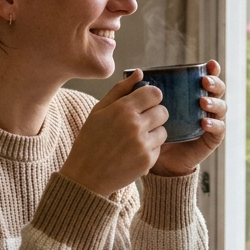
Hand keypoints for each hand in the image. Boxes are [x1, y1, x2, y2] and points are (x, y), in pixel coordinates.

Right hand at [60, 69, 167, 196]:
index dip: (152, 97)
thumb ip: (120, 89)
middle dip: (155, 115)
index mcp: (122, 109)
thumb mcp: (98, 111)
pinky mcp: (147, 161)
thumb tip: (139, 73)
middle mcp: (135, 125)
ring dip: (154, 133)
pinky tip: (134, 152)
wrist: (86, 176)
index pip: (155, 93)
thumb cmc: (90, 140)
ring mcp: (142, 144)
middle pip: (163, 111)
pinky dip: (150, 149)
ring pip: (164, 131)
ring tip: (136, 139)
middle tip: (141, 123)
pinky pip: (159, 148)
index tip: (146, 103)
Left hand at [151, 59, 226, 176]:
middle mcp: (204, 106)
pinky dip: (214, 124)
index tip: (208, 64)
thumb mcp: (147, 109)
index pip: (207, 78)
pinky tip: (204, 123)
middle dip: (214, 83)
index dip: (212, 70)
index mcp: (193, 95)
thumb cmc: (153, 130)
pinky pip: (219, 129)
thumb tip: (138, 71)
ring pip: (221, 107)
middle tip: (204, 81)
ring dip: (214, 102)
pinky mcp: (211, 138)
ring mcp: (210, 121)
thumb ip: (142, 92)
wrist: (159, 161)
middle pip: (218, 90)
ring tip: (203, 102)